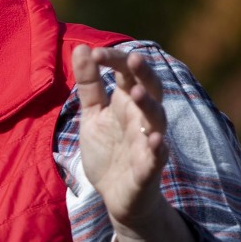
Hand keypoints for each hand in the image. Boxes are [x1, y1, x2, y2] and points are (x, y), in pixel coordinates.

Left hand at [71, 45, 168, 230]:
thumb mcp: (93, 114)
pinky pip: (157, 158)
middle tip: (133, 58)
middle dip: (144, 74)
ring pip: (157, 121)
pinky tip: (155, 140)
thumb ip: (89, 83)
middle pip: (151, 90)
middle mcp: (142, 119)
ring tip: (137, 93)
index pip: (127, 73)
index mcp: (127, 103)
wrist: (113, 195)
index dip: (115, 61)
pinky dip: (157, 149)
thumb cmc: (107, 150)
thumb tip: (82, 46)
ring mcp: (147, 143)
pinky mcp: (149, 170)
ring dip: (149, 106)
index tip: (95, 54)